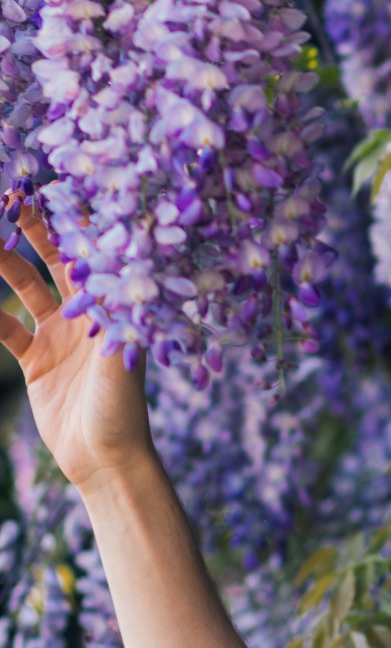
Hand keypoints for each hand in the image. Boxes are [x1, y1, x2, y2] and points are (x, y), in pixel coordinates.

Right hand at [0, 195, 155, 495]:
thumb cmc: (122, 409)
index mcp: (110, 306)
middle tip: (5, 199)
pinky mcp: (35, 360)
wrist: (104, 460)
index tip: (45, 186)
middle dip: (29, 228)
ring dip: (0, 261)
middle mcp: (85, 314)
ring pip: (22, 285)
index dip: (68, 219)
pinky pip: (3, 325)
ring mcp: (57, 335)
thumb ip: (113, 310)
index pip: (88, 251)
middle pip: (52, 259)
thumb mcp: (120, 356)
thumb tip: (119, 259)